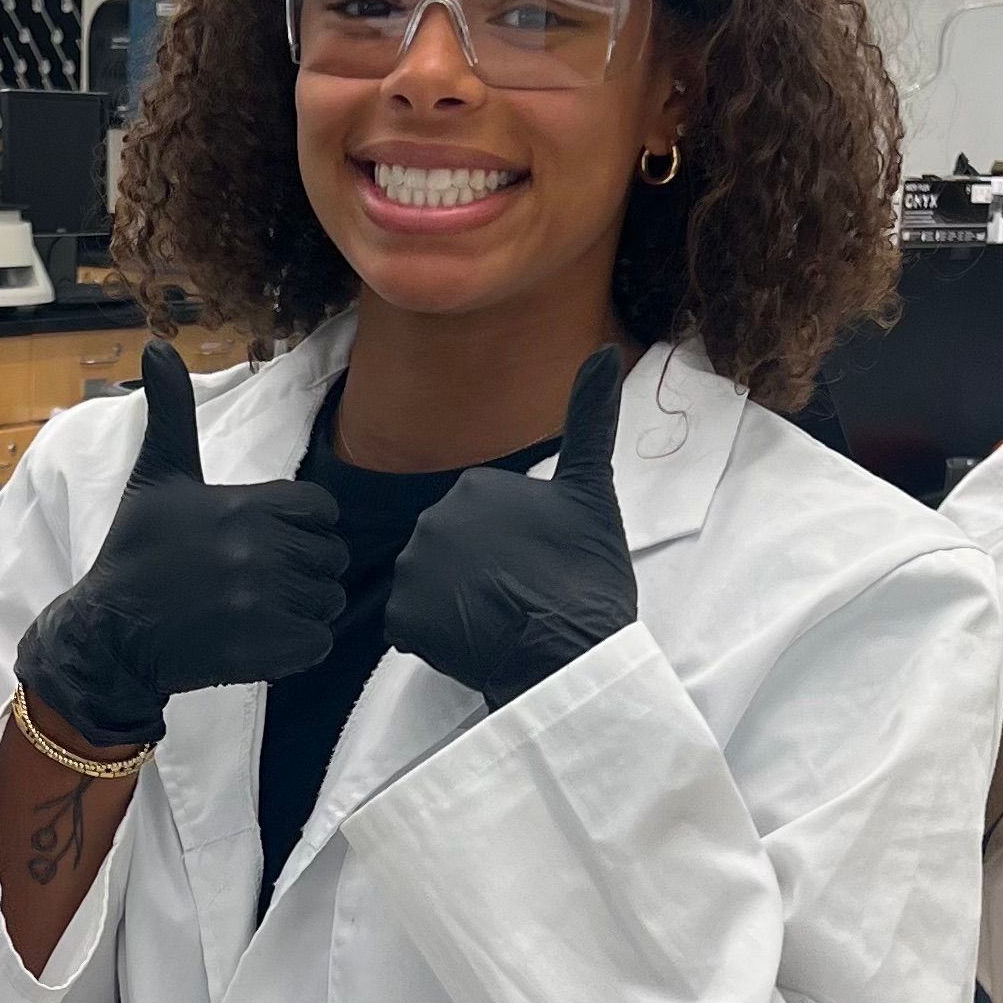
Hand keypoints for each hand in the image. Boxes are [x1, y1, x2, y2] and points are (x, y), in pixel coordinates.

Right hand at [16, 341, 347, 746]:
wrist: (110, 631)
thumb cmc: (137, 550)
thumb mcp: (158, 474)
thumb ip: (172, 410)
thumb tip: (157, 344)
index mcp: (245, 503)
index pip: (321, 509)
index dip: (303, 525)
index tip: (270, 537)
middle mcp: (259, 550)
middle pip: (331, 556)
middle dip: (305, 568)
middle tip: (261, 579)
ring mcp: (264, 602)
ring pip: (329, 600)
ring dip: (305, 607)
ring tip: (262, 608)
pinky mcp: (266, 649)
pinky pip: (318, 642)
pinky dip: (299, 644)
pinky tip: (262, 637)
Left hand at [385, 346, 636, 708]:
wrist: (573, 650)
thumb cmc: (588, 576)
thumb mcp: (592, 491)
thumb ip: (590, 419)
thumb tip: (601, 352)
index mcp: (475, 485)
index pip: (482, 520)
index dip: (512, 549)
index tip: (539, 566)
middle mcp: (433, 518)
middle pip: (452, 550)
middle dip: (479, 574)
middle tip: (522, 594)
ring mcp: (413, 568)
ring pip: (430, 586)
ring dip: (457, 605)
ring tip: (501, 619)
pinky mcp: (401, 617)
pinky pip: (412, 625)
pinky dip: (437, 638)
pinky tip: (474, 641)